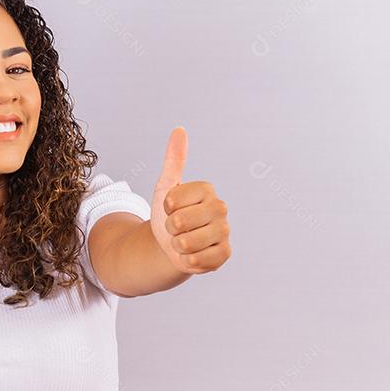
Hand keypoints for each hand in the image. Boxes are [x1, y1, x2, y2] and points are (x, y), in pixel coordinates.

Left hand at [150, 126, 230, 273]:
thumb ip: (174, 160)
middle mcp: (220, 208)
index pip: (172, 201)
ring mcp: (225, 232)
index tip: (170, 208)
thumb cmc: (169, 214)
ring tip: (182, 241)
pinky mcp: (224, 254)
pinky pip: (198, 261)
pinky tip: (191, 254)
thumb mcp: (166, 187)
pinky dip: (187, 261)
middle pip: (179, 223)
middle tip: (176, 227)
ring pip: (187, 243)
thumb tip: (179, 129)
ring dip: (177, 246)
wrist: (172, 244)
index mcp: (206, 189)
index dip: (164, 208)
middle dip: (169, 229)